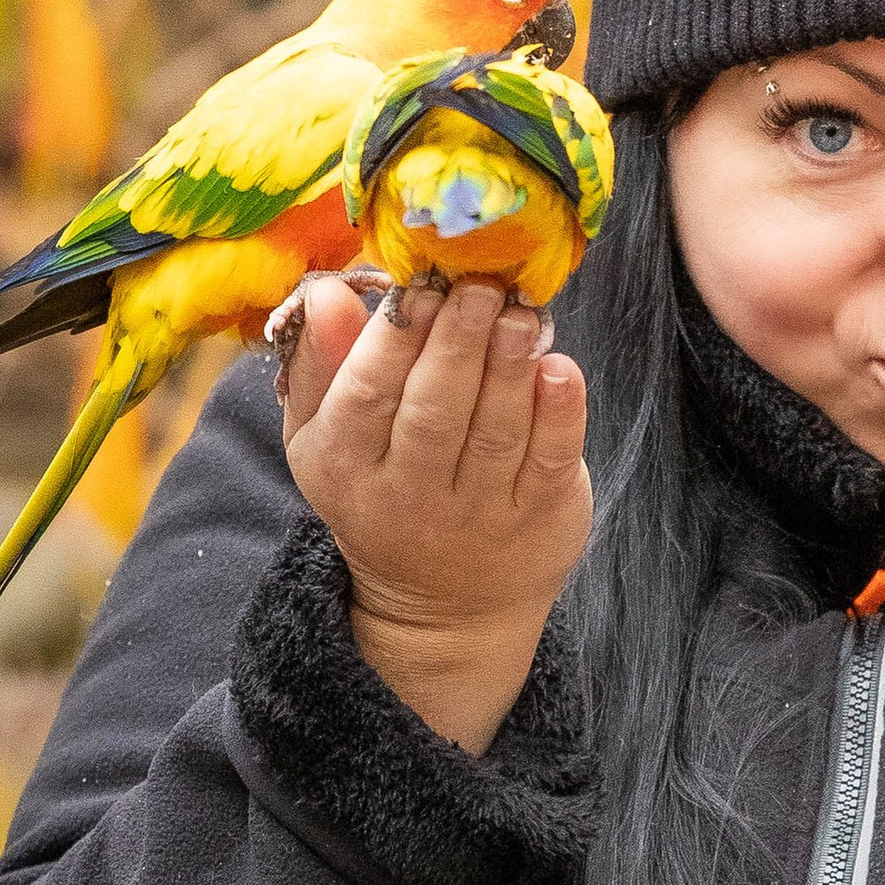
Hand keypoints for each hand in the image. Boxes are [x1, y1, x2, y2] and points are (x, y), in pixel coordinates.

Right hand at [278, 275, 589, 752]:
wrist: (444, 602)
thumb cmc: (380, 483)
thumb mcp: (328, 433)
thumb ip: (324, 361)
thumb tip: (329, 294)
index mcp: (343, 464)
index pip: (365, 393)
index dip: (394, 336)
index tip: (420, 282)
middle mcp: (407, 496)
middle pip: (433, 411)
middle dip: (457, 341)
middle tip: (480, 283)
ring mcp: (476, 513)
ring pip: (494, 433)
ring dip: (510, 365)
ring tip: (520, 311)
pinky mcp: (536, 517)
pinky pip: (549, 461)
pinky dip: (560, 414)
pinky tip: (560, 366)